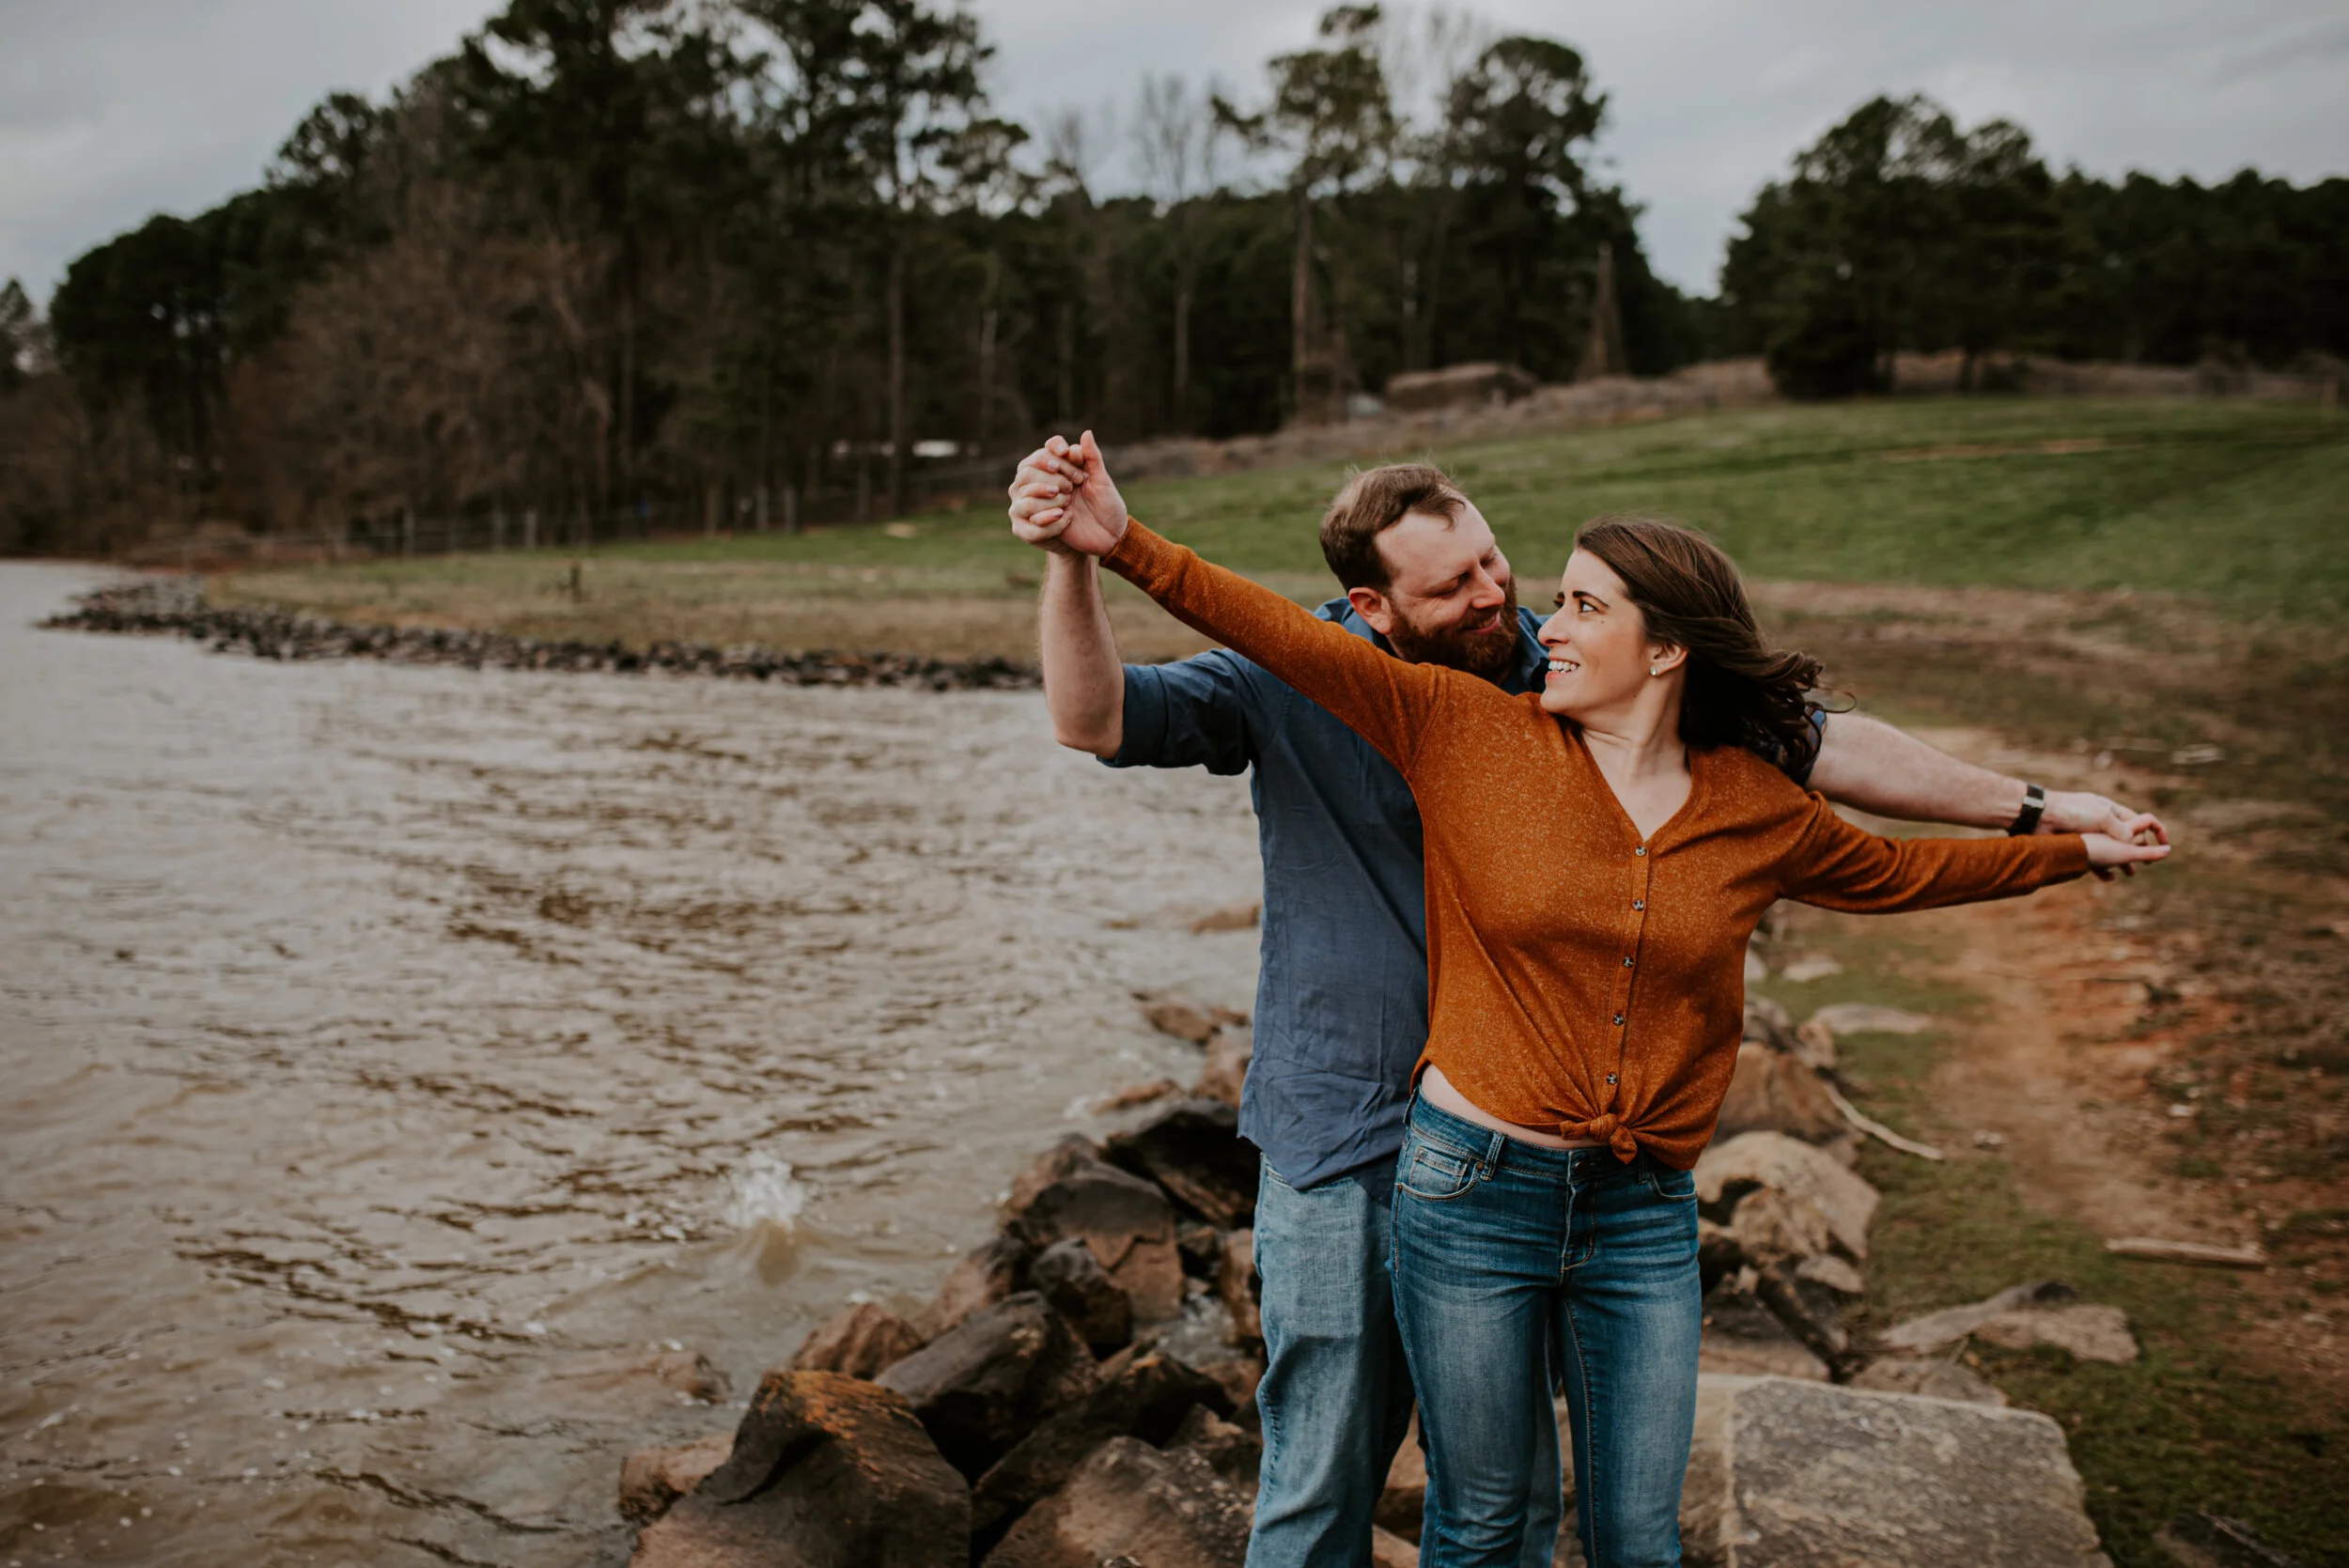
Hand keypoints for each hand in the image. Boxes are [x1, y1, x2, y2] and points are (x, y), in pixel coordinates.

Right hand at [1006, 430, 1127, 558]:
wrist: (1111, 537)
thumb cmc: (1108, 506)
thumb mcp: (1102, 481)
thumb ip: (1092, 458)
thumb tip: (1086, 432)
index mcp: (1063, 469)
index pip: (1047, 450)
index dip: (1053, 448)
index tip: (1065, 453)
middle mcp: (1048, 483)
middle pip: (1029, 468)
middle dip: (1052, 474)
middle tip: (1075, 483)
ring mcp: (1041, 504)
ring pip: (1026, 492)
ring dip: (1046, 494)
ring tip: (1069, 501)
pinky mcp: (1040, 525)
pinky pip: (1031, 519)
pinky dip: (1049, 518)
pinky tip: (1068, 518)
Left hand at [2040, 791, 2167, 878]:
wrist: (2040, 816)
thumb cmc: (2072, 812)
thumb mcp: (2103, 818)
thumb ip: (2122, 831)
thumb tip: (2136, 844)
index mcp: (2113, 811)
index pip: (2141, 821)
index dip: (2155, 831)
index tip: (2165, 844)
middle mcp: (2103, 822)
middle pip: (2127, 838)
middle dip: (2139, 850)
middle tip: (2147, 864)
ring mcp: (2090, 834)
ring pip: (2112, 850)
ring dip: (2122, 861)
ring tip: (2130, 874)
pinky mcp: (2077, 845)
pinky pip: (2094, 859)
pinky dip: (2102, 868)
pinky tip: (2108, 877)